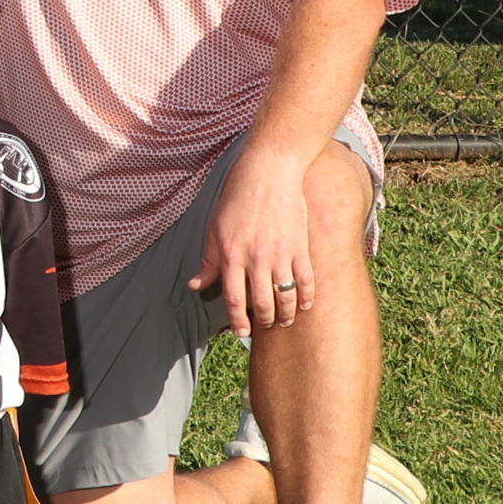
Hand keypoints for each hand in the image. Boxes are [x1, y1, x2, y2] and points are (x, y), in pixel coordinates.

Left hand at [192, 147, 313, 336]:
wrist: (270, 171)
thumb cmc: (237, 196)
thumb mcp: (215, 228)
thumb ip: (209, 260)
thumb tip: (196, 285)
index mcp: (231, 255)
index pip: (233, 299)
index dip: (237, 320)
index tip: (240, 332)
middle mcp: (256, 259)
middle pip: (261, 304)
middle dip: (263, 321)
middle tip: (264, 327)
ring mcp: (281, 255)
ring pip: (285, 297)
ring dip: (286, 314)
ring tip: (284, 321)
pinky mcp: (301, 247)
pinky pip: (306, 281)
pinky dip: (306, 298)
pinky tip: (305, 305)